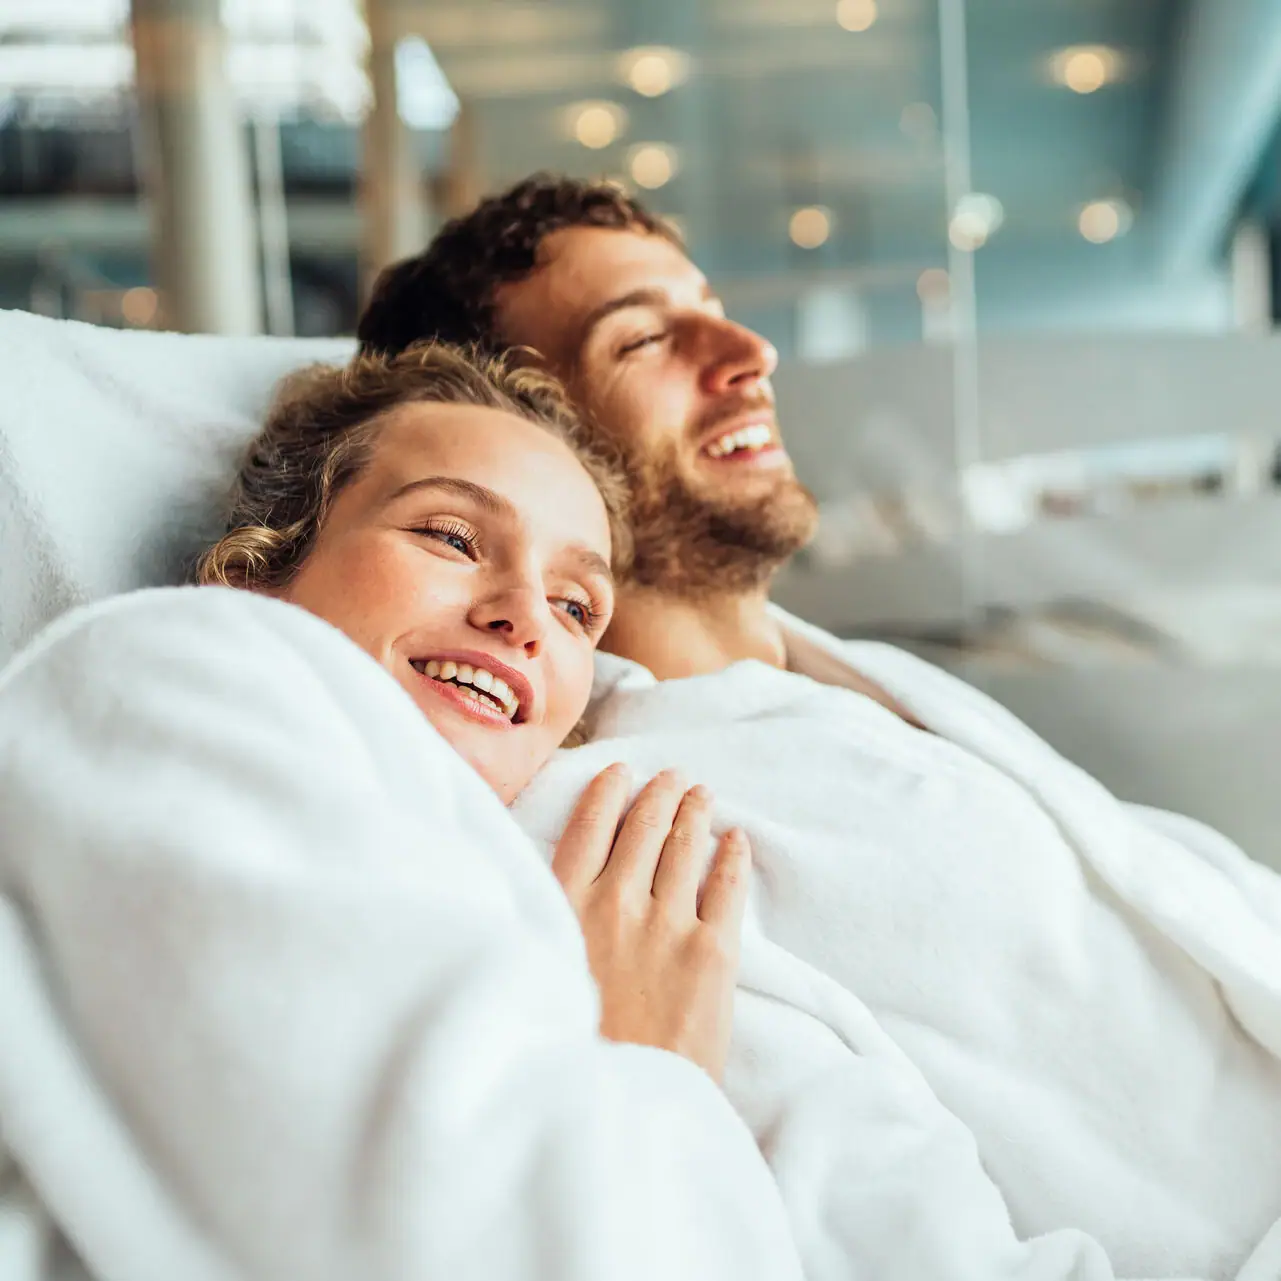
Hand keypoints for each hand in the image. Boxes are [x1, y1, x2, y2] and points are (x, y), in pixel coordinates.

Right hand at [552, 765, 749, 1082]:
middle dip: (661, 795)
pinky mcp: (711, 953)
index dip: (610, 792)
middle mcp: (615, 902)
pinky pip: (726, 888)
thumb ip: (549, 922)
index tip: (622, 772)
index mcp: (564, 904)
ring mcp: (666, 924)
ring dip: (695, 813)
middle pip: (643, 828)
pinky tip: (735, 841)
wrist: (611, 1105)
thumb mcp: (535, 970)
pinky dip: (732, 858)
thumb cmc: (564, 1045)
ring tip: (702, 795)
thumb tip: (555, 889)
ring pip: (684, 847)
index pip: (590, 826)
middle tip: (673, 778)